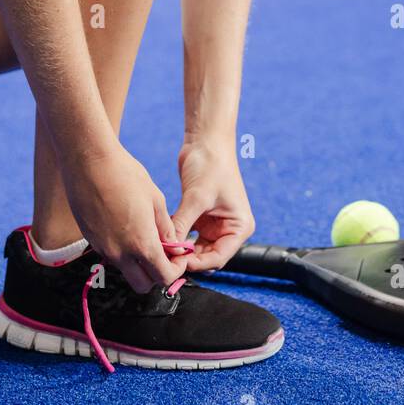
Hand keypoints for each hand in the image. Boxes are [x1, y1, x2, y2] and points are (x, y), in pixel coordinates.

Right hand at [65, 144, 187, 294]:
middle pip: (142, 285)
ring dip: (138, 263)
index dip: (176, 270)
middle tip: (164, 253)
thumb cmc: (126, 174)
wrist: (89, 161)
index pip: (163, 277)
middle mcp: (119, 253)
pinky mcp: (90, 239)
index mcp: (141, 244)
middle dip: (156, 274)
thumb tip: (173, 246)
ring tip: (145, 235)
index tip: (179, 255)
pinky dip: (122, 250)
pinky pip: (110, 255)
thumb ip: (166, 228)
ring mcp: (102, 248)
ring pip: (125, 271)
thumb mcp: (155, 199)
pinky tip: (126, 226)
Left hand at [172, 136, 254, 272]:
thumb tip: (168, 249)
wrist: (206, 141)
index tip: (178, 261)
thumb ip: (183, 224)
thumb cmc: (211, 165)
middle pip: (208, 256)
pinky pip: (188, 235)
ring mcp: (214, 224)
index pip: (219, 257)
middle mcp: (229, 228)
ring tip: (164, 250)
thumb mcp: (197, 197)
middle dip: (188, 258)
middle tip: (167, 259)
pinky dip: (177, 237)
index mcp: (239, 227)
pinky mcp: (201, 217)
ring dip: (181, 249)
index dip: (199, 263)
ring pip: (196, 248)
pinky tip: (164, 238)